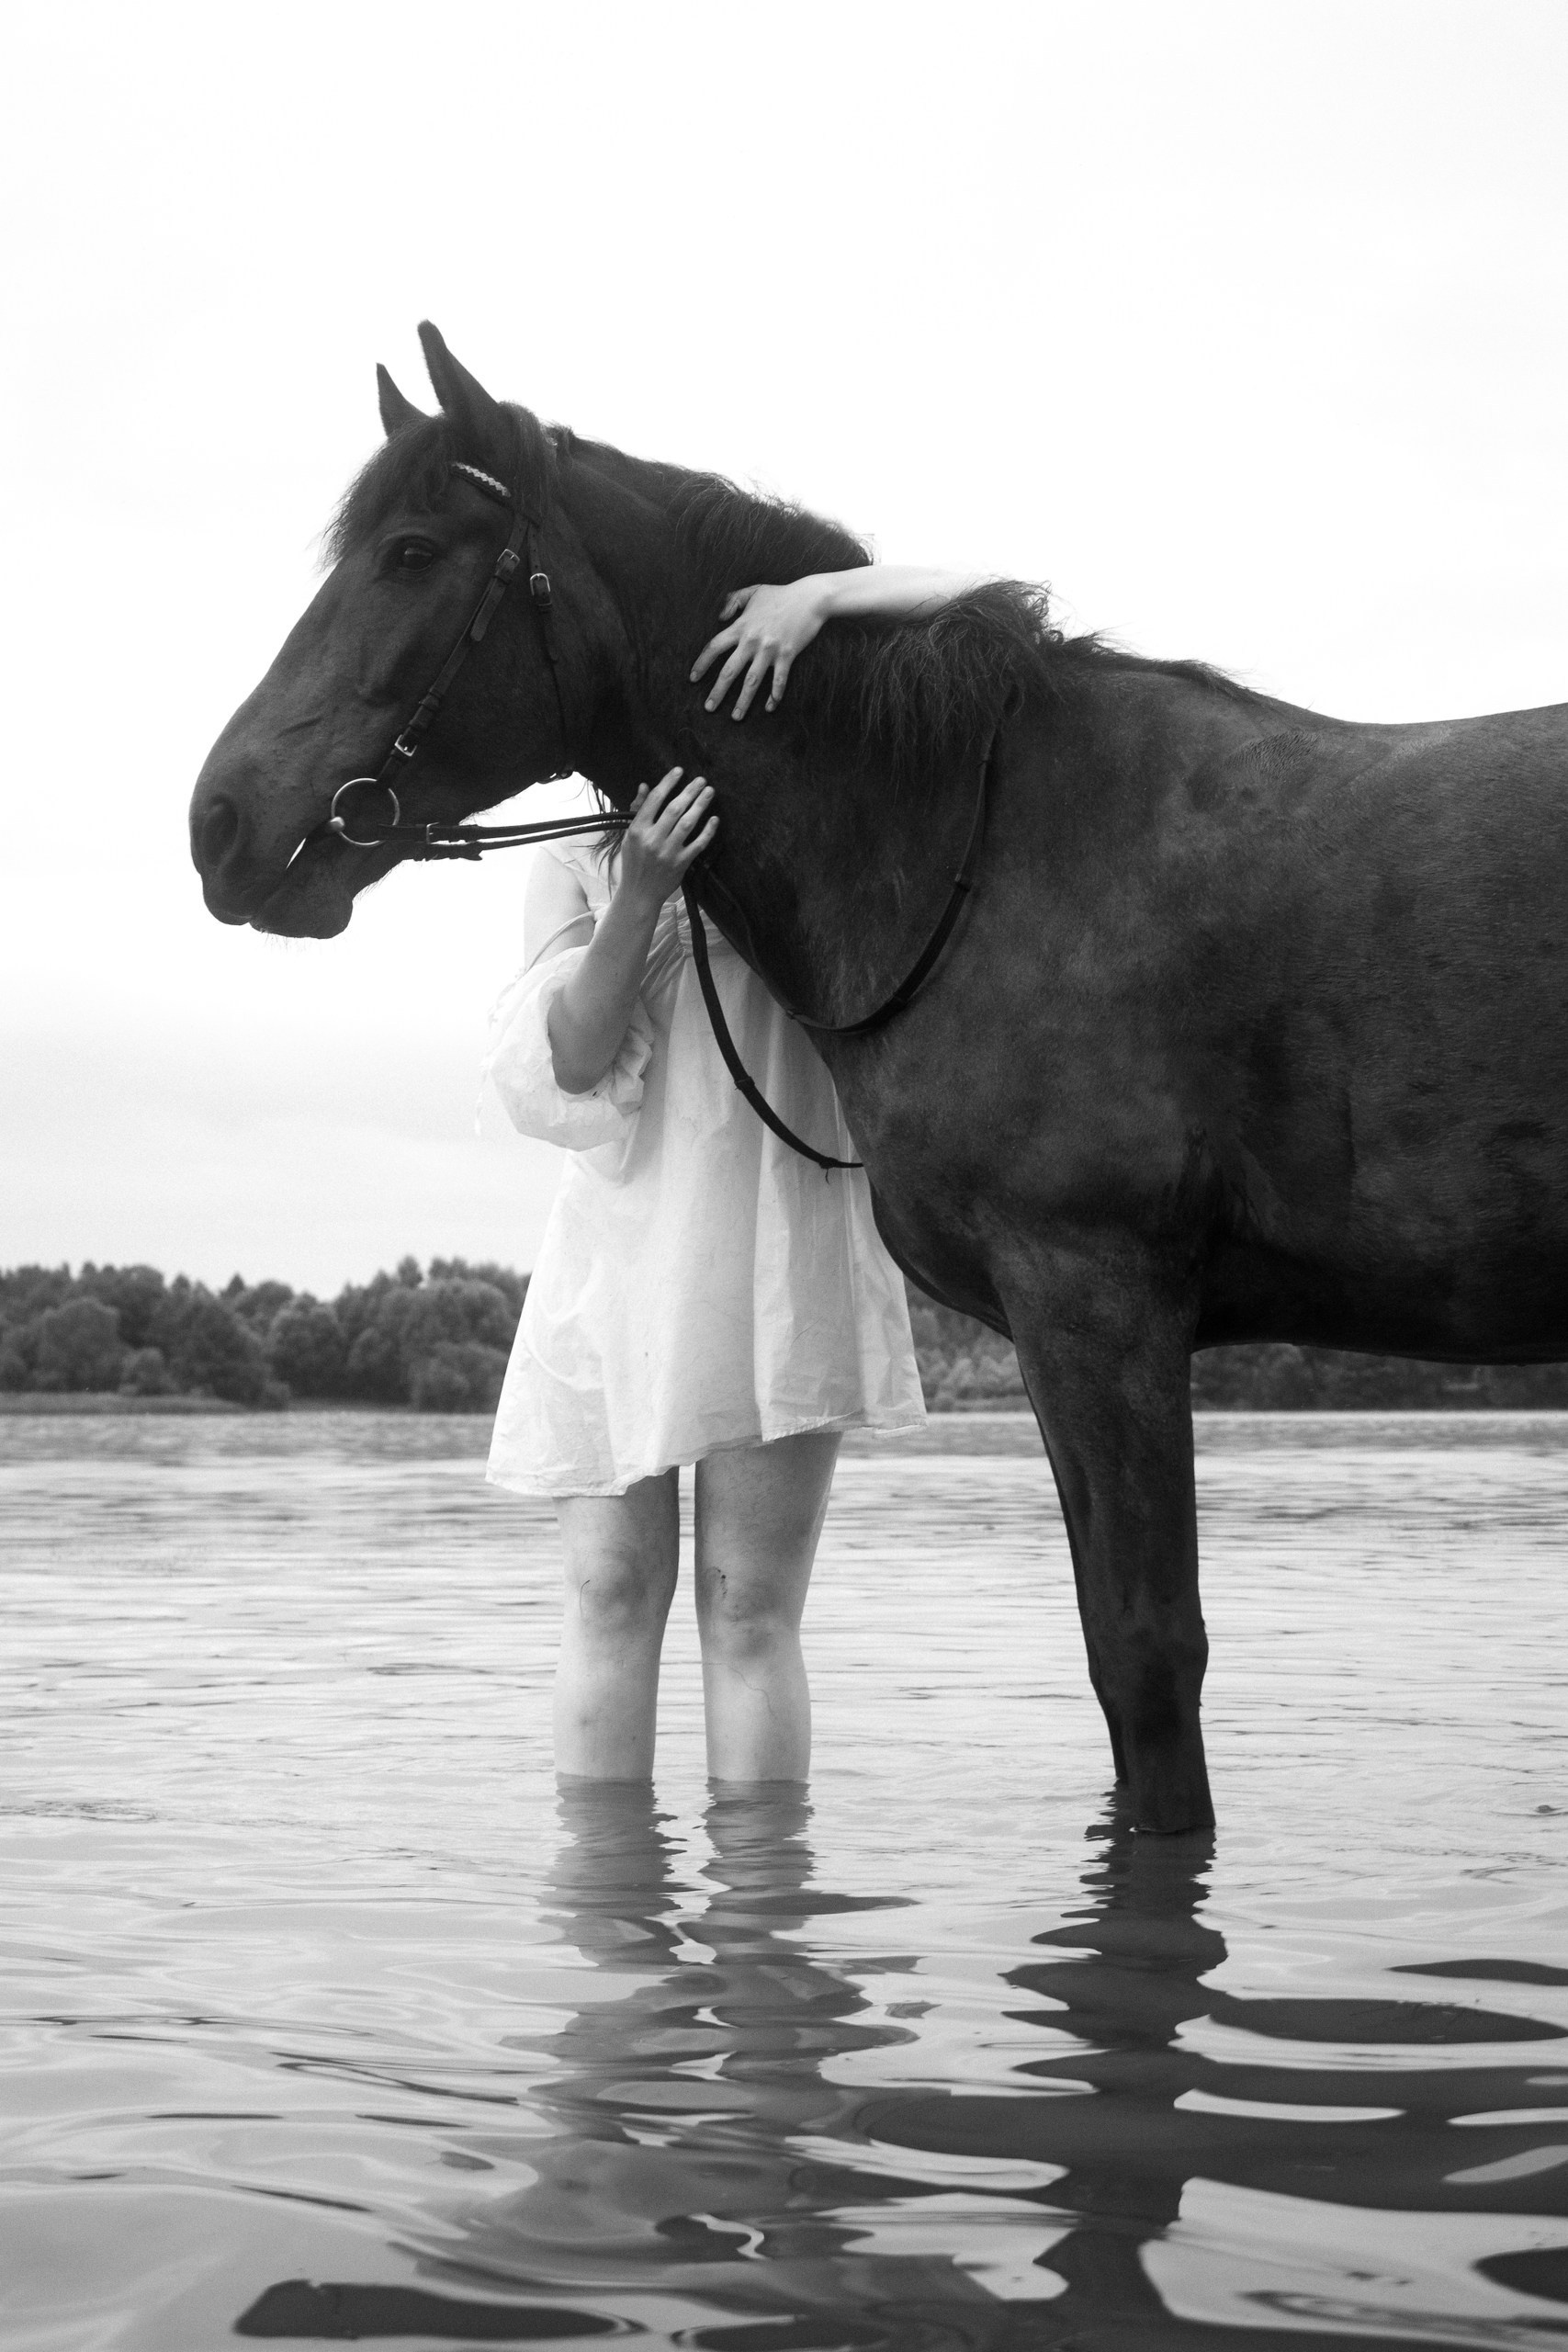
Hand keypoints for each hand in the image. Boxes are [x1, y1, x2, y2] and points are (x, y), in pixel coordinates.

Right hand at [617, 767, 717, 908]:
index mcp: (637, 830)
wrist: (639, 893)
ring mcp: (668, 852)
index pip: (654, 800)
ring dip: (700, 805)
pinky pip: (698, 844)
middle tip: (701, 780)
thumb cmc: (634, 862)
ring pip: (688, 823)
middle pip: (674, 809)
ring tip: (709, 792)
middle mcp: (652, 840)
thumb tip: (645, 786)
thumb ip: (638, 811)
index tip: (679, 771)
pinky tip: (714, 819)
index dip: (668, 783)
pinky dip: (708, 831)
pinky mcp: (681, 864)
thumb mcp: (629, 836)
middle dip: (689, 791)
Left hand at [689, 579, 828, 719]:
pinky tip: (769, 708)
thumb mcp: (754, 591)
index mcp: (741, 626)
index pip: (714, 647)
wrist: (810, 598)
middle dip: (717, 691)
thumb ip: (733, 601)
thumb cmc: (781, 594)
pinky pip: (779, 681)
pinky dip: (774, 696)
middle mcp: (752, 641)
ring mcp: (770, 650)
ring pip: (752, 681)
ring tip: (736, 717)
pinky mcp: (788, 655)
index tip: (693, 678)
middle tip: (708, 708)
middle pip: (729, 670)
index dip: (702, 663)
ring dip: (743, 701)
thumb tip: (720, 617)